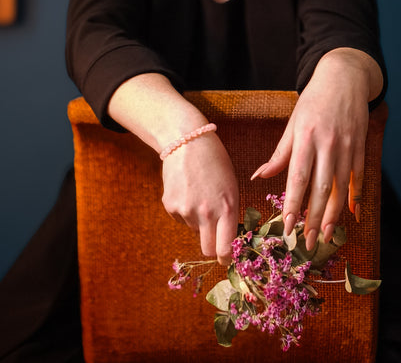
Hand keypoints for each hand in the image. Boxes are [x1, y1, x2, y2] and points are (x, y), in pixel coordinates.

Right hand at [161, 132, 238, 264]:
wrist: (187, 142)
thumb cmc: (215, 162)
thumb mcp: (231, 186)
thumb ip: (230, 213)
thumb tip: (227, 239)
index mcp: (227, 207)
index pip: (225, 248)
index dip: (226, 258)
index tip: (226, 259)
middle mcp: (206, 212)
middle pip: (207, 249)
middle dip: (211, 246)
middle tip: (213, 234)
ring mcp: (185, 210)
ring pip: (194, 230)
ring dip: (198, 220)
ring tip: (200, 194)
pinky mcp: (169, 205)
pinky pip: (180, 219)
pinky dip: (184, 211)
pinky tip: (187, 190)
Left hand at [252, 49, 379, 250]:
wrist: (344, 78)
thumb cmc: (313, 102)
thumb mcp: (293, 123)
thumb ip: (280, 153)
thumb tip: (260, 177)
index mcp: (306, 137)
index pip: (298, 176)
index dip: (293, 203)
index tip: (288, 225)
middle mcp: (328, 144)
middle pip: (321, 188)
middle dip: (315, 218)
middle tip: (309, 241)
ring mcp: (347, 146)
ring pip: (341, 187)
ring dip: (335, 214)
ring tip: (328, 235)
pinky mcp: (361, 147)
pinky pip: (359, 177)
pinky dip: (356, 196)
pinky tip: (353, 214)